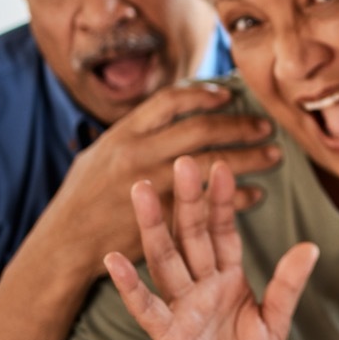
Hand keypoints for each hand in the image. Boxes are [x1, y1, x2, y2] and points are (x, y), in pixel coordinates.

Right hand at [48, 82, 279, 276]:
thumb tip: (175, 107)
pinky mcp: (162, 220)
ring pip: (210, 166)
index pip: (172, 101)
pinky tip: (255, 195)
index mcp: (124, 134)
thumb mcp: (101, 152)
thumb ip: (138, 132)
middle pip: (201, 131)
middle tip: (266, 127)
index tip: (230, 95)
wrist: (66, 244)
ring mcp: (150, 187)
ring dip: (247, 159)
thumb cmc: (84, 196)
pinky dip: (237, 200)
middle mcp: (138, 155)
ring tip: (272, 156)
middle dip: (239, 126)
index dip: (204, 95)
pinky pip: (210, 206)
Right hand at [104, 157, 318, 339]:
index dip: (223, 200)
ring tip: (142, 190)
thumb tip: (311, 246)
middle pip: (192, 234)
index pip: (224, 230)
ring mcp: (181, 306)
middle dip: (189, 199)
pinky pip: (145, 305)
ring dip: (153, 226)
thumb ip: (288, 284)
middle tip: (183, 160)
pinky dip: (129, 284)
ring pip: (165, 258)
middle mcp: (201, 285)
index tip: (220, 165)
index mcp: (229, 277)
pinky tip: (114, 259)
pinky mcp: (167, 333)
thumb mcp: (277, 320)